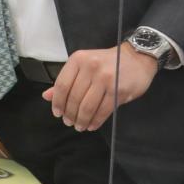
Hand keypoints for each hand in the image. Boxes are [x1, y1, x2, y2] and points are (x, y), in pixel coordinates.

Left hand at [42, 44, 157, 131]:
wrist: (137, 58)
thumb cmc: (107, 62)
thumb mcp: (84, 65)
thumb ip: (67, 80)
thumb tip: (47, 96)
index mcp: (78, 59)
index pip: (62, 85)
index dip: (57, 102)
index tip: (57, 113)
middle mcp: (91, 67)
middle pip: (74, 97)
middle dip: (69, 114)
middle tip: (69, 122)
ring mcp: (106, 79)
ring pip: (87, 106)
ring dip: (82, 120)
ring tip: (79, 126)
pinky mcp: (118, 90)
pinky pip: (103, 110)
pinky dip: (95, 121)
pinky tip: (92, 125)